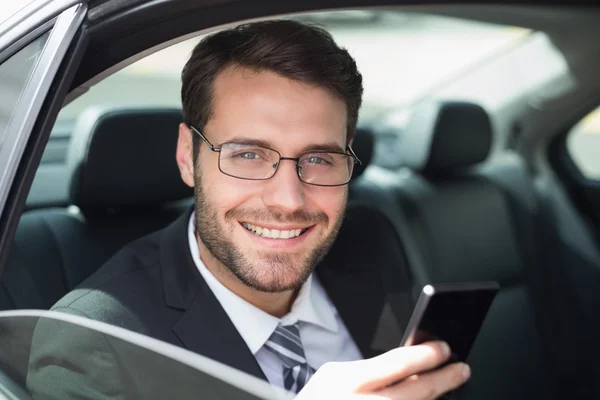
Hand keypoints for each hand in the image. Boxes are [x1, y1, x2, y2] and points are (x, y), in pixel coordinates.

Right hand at [295, 341, 469, 399]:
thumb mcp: (333, 376)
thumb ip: (366, 370)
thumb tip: (403, 363)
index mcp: (351, 381)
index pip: (398, 363)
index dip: (426, 354)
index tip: (443, 348)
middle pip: (417, 390)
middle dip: (445, 378)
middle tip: (462, 368)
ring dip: (438, 397)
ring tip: (449, 386)